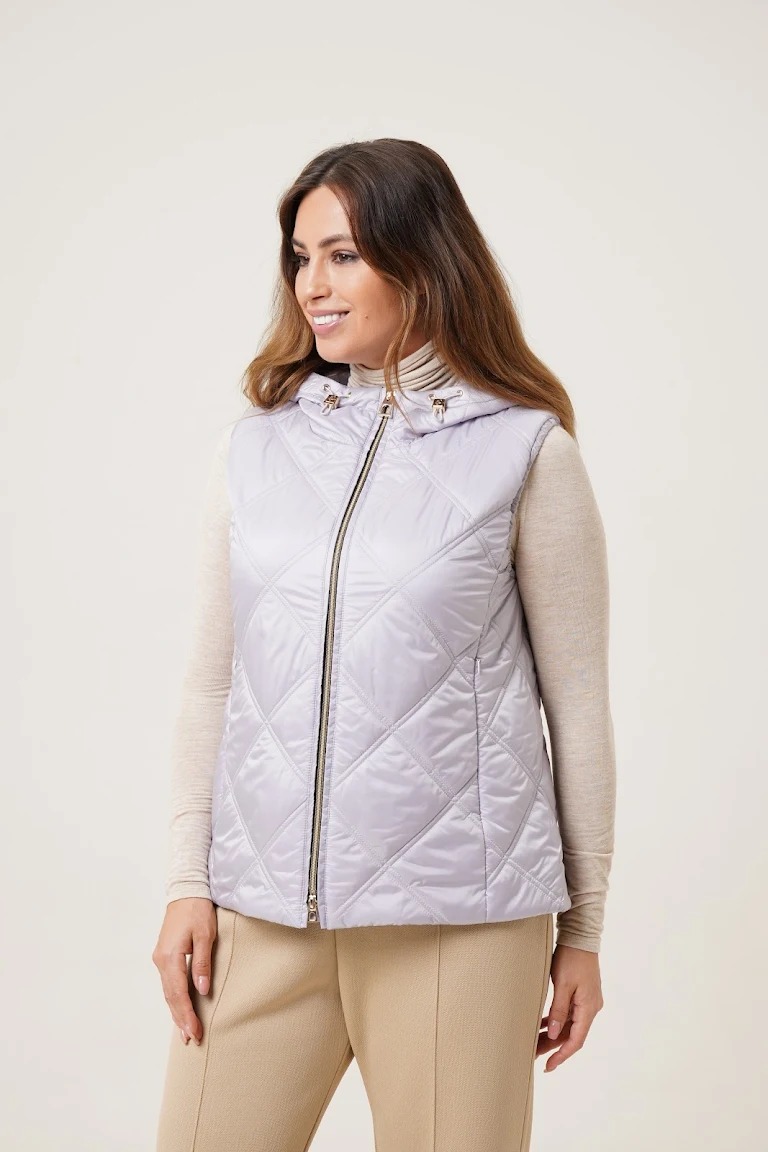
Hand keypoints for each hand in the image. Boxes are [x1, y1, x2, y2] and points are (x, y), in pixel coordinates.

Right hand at [152, 897, 216, 1045]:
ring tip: (186, 1032)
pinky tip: (180, 1009)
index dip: (187, 1015)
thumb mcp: (205, 935)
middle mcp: (161, 961)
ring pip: (168, 992)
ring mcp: (161, 958)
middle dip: (181, 1019)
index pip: (178, 994)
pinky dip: (174, 999)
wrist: (186, 891)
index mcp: (170, 957)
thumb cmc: (197, 911)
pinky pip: (169, 983)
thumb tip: (202, 991)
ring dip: (177, 1012)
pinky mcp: (164, 955)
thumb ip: (202, 963)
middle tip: (192, 1039)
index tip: (196, 1032)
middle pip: (170, 997)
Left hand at [537, 944, 603, 1071]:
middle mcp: (591, 1007)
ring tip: (535, 1042)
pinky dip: (557, 1021)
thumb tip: (555, 1035)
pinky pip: (569, 1014)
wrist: (580, 938)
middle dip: (554, 1046)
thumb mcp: (563, 985)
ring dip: (554, 1034)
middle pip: (572, 1034)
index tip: (548, 1066)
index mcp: (588, 1008)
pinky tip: (543, 1024)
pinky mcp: (582, 994)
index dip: (562, 1055)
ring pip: (570, 1025)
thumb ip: (559, 1011)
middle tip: (534, 1054)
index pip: (576, 1040)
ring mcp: (587, 1001)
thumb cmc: (572, 958)